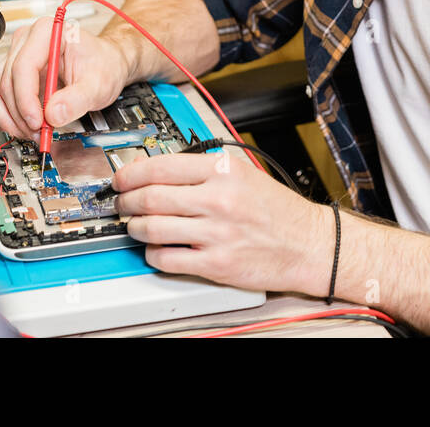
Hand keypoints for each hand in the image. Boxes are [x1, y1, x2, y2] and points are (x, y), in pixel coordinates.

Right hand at [0, 17, 129, 141]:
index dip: (26, 99)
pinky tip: (24, 125)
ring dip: (9, 117)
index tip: (37, 122)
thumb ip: (78, 99)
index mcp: (47, 33)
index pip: (23, 66)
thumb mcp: (99, 83)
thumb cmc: (102, 64)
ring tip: (32, 132)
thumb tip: (53, 114)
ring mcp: (16, 56)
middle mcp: (26, 41)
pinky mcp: (12, 73)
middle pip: (6, 81)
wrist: (104, 64)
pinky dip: (6, 115)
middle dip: (20, 113)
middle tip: (39, 133)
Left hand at [113, 150, 331, 295]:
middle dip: (126, 201)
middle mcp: (219, 199)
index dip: (131, 174)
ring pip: (153, 229)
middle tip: (121, 202)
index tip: (121, 178)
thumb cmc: (278, 210)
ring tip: (135, 226)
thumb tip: (160, 169)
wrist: (308, 243)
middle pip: (151, 197)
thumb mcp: (244, 172)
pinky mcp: (216, 263)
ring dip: (134, 228)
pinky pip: (167, 259)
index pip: (161, 166)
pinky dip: (153, 254)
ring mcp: (216, 233)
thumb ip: (205, 168)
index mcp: (224, 171)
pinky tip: (156, 249)